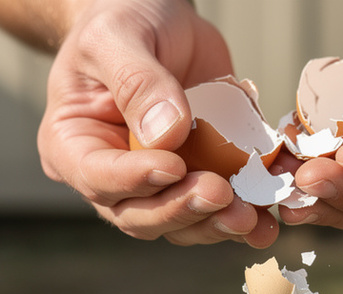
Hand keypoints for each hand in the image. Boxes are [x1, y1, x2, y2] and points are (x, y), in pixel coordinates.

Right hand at [39, 0, 278, 246]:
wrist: (156, 16)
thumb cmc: (121, 20)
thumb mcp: (117, 38)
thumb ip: (137, 83)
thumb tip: (167, 134)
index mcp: (73, 146)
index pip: (98, 178)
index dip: (135, 180)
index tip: (173, 166)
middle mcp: (112, 176)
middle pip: (140, 215)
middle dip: (183, 210)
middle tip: (221, 195)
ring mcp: (157, 183)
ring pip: (182, 223)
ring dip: (218, 224)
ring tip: (252, 217)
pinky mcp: (198, 177)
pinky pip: (219, 209)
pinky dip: (247, 214)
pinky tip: (269, 216)